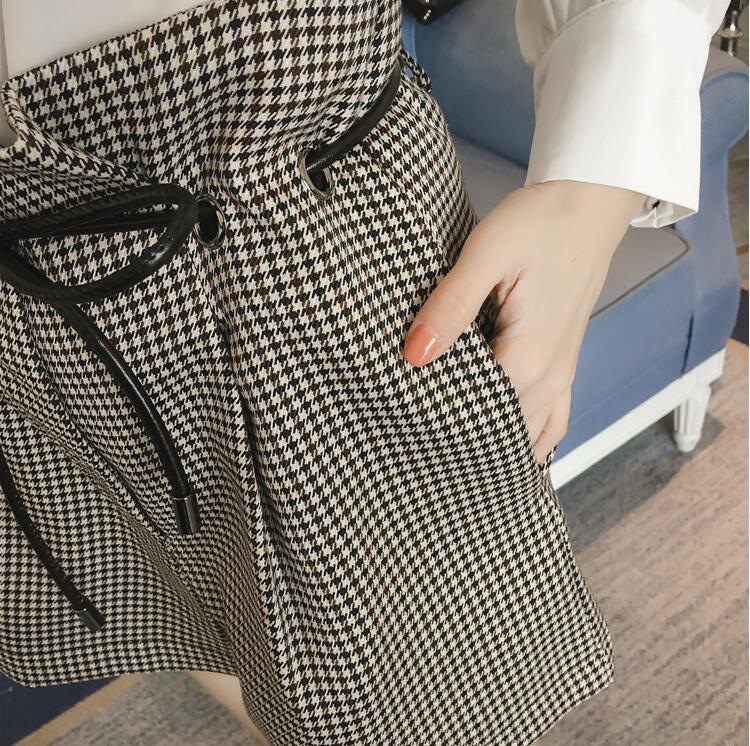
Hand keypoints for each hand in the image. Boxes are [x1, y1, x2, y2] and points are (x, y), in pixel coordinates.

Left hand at [402, 179, 645, 464]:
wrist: (591, 203)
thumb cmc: (540, 222)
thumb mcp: (486, 254)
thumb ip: (450, 307)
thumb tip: (414, 355)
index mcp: (528, 357)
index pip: (474, 413)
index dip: (436, 420)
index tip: (404, 423)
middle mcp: (550, 377)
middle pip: (501, 430)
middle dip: (462, 438)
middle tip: (420, 444)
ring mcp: (563, 374)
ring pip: (528, 432)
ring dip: (495, 442)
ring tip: (454, 452)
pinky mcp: (564, 362)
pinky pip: (552, 419)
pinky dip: (529, 436)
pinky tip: (509, 446)